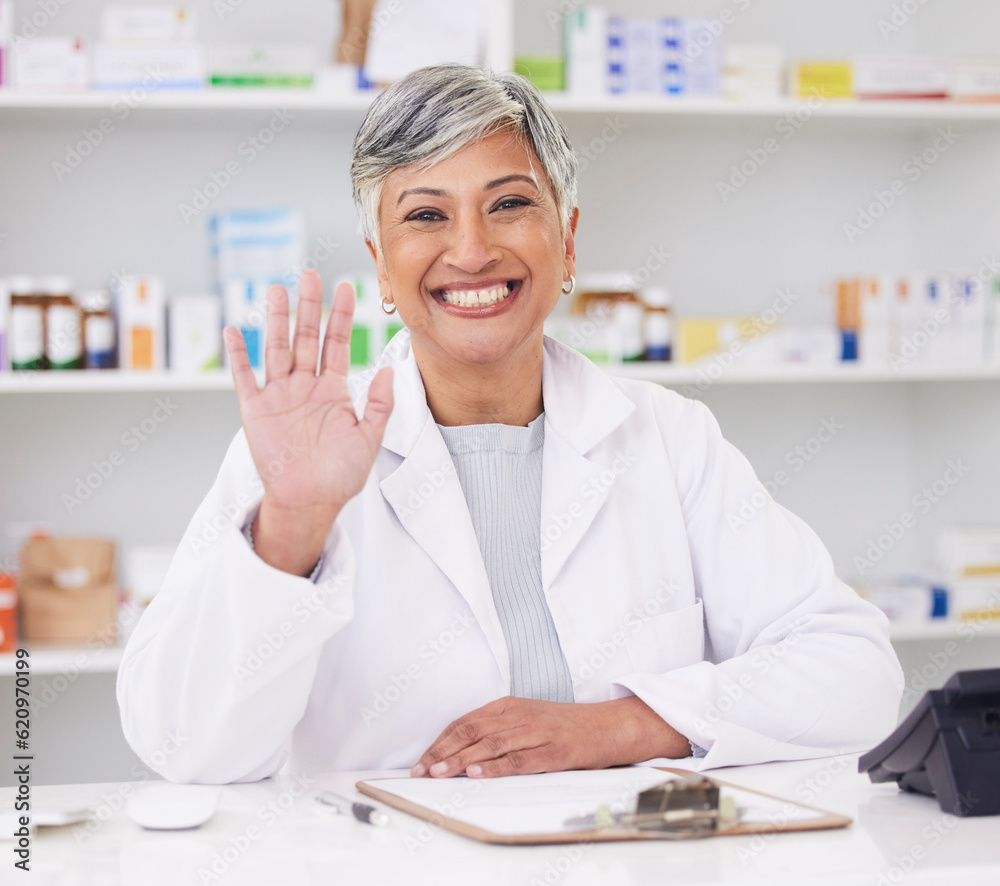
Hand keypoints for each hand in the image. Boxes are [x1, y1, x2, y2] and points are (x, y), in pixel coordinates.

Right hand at [224, 270, 393, 574]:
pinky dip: (238, 354)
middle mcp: (305, 386)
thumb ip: (380, 404)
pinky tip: (235, 329)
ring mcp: (279, 396)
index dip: (340, 316)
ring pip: (277, 348)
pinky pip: (244, 377)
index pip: (337, 343)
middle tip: (310, 274)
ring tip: (277, 289)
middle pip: (305, 337)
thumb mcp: (370, 438)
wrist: (310, 502)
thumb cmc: (341, 476)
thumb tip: (391, 370)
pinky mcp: (255, 410)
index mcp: (334, 390)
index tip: (345, 287)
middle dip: (308, 306)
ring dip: (276, 319)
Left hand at [410, 696, 689, 778]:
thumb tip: (460, 750)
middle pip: (471, 733)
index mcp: (508, 706)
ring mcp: (535, 732)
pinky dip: (494, 767)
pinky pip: (517, 760)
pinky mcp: (552, 752)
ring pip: (489, 746)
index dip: (440, 742)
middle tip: (422, 770)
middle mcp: (518, 716)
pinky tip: (477, 773)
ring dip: (460, 760)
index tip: (422, 760)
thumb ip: (496, 729)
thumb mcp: (526, 718)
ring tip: (439, 772)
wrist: (606, 726)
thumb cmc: (563, 725)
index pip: (465, 723)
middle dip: (443, 753)